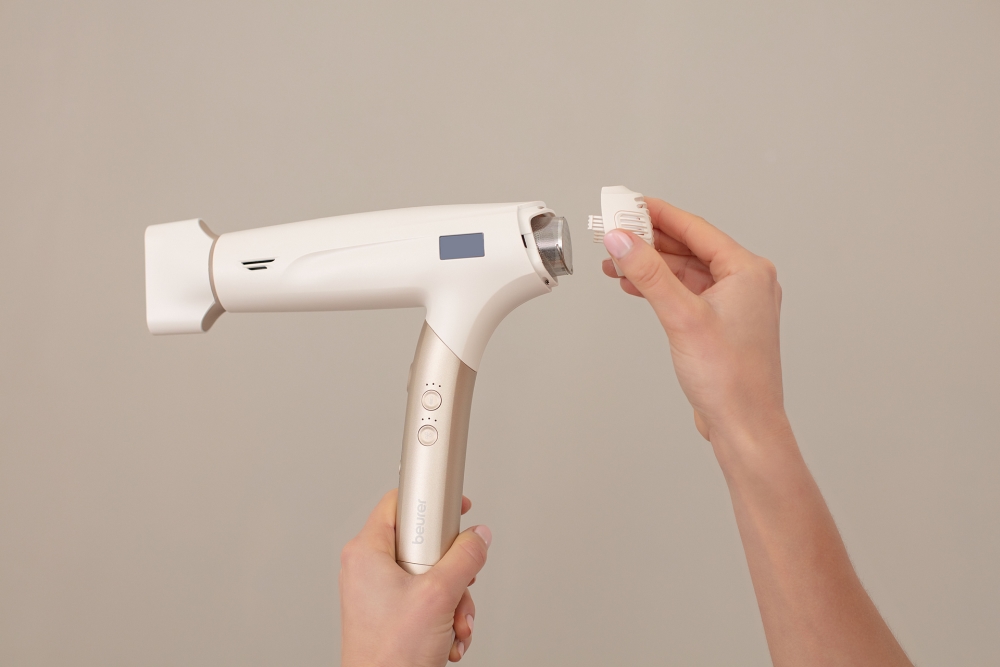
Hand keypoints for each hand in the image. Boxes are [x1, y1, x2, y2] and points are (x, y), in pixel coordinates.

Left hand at [340, 490, 490, 666]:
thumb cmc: (389, 655)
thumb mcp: (439, 595)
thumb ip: (464, 558)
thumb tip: (478, 537)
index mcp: (366, 551)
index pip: (399, 503)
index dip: (431, 502)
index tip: (456, 508)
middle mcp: (368, 568)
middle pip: (424, 544)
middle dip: (453, 571)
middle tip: (456, 585)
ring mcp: (379, 592)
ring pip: (432, 575)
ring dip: (454, 601)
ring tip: (454, 622)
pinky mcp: (391, 613)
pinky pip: (428, 599)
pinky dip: (445, 616)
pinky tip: (448, 636)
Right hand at [602, 198, 912, 665]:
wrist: (744, 426)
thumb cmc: (730, 379)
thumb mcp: (681, 317)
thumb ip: (649, 273)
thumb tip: (624, 239)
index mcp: (747, 270)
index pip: (694, 228)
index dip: (657, 214)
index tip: (627, 204)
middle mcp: (746, 282)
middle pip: (689, 247)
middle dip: (649, 241)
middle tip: (614, 232)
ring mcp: (735, 304)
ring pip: (686, 271)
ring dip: (652, 265)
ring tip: (616, 262)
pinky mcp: (721, 324)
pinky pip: (688, 292)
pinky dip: (662, 286)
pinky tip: (637, 286)